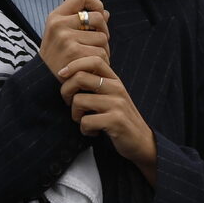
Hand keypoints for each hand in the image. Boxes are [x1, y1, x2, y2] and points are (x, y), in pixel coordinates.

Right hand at [38, 0, 109, 82]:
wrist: (43, 80)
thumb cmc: (55, 56)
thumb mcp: (61, 34)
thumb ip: (82, 22)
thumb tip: (106, 13)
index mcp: (56, 16)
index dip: (95, 3)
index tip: (97, 15)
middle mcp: (59, 24)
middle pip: (98, 17)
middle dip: (104, 31)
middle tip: (97, 43)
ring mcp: (67, 38)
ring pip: (103, 38)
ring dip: (103, 50)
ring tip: (91, 58)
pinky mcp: (75, 53)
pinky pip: (101, 53)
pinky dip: (102, 62)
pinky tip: (91, 67)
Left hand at [58, 53, 156, 174]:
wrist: (142, 142)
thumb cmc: (119, 118)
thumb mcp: (111, 96)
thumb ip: (96, 84)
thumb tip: (67, 75)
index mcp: (114, 80)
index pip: (94, 60)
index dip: (74, 64)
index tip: (61, 74)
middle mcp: (116, 88)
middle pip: (80, 77)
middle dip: (66, 92)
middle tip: (70, 104)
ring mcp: (117, 104)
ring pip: (79, 100)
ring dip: (75, 115)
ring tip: (85, 121)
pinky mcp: (115, 120)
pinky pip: (85, 121)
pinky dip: (84, 130)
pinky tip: (93, 132)